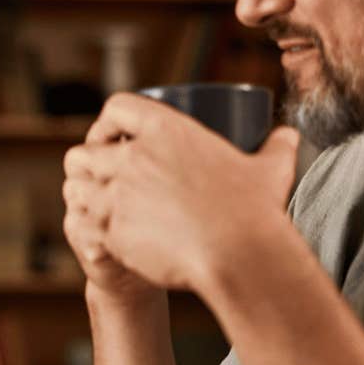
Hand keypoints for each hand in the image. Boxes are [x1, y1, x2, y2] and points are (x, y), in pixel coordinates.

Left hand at [64, 93, 300, 295]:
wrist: (238, 257)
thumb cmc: (255, 212)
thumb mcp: (270, 170)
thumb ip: (278, 148)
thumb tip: (288, 135)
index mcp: (165, 130)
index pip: (117, 107)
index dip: (108, 121)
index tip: (111, 136)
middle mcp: (133, 157)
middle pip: (84, 151)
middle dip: (85, 163)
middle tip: (98, 177)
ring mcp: (117, 194)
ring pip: (74, 187)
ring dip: (80, 195)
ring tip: (92, 204)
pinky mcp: (112, 230)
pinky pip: (82, 224)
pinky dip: (86, 229)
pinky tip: (96, 235)